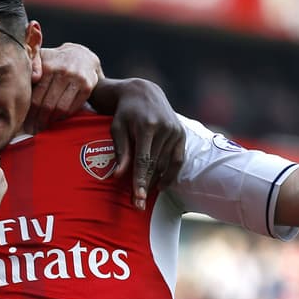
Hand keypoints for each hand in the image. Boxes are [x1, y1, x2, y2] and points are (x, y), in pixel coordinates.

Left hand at [28, 43, 102, 132]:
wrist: (82, 55)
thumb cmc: (55, 60)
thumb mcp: (41, 57)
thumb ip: (32, 65)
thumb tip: (31, 79)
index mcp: (49, 66)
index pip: (36, 96)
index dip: (30, 113)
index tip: (25, 123)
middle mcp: (63, 72)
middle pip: (48, 104)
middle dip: (39, 120)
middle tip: (33, 130)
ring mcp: (77, 79)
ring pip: (61, 108)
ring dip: (51, 120)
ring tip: (44, 126)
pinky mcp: (87, 86)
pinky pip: (73, 107)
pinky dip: (64, 116)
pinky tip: (57, 119)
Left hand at [109, 78, 183, 209]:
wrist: (144, 92)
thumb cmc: (125, 113)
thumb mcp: (117, 128)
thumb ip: (120, 151)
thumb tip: (117, 176)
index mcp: (147, 126)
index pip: (143, 160)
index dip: (140, 181)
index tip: (137, 198)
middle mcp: (165, 129)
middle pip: (155, 165)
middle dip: (146, 186)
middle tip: (138, 205)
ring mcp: (176, 131)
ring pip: (166, 165)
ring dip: (156, 182)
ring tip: (144, 196)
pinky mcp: (182, 134)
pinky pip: (177, 160)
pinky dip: (170, 174)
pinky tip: (160, 185)